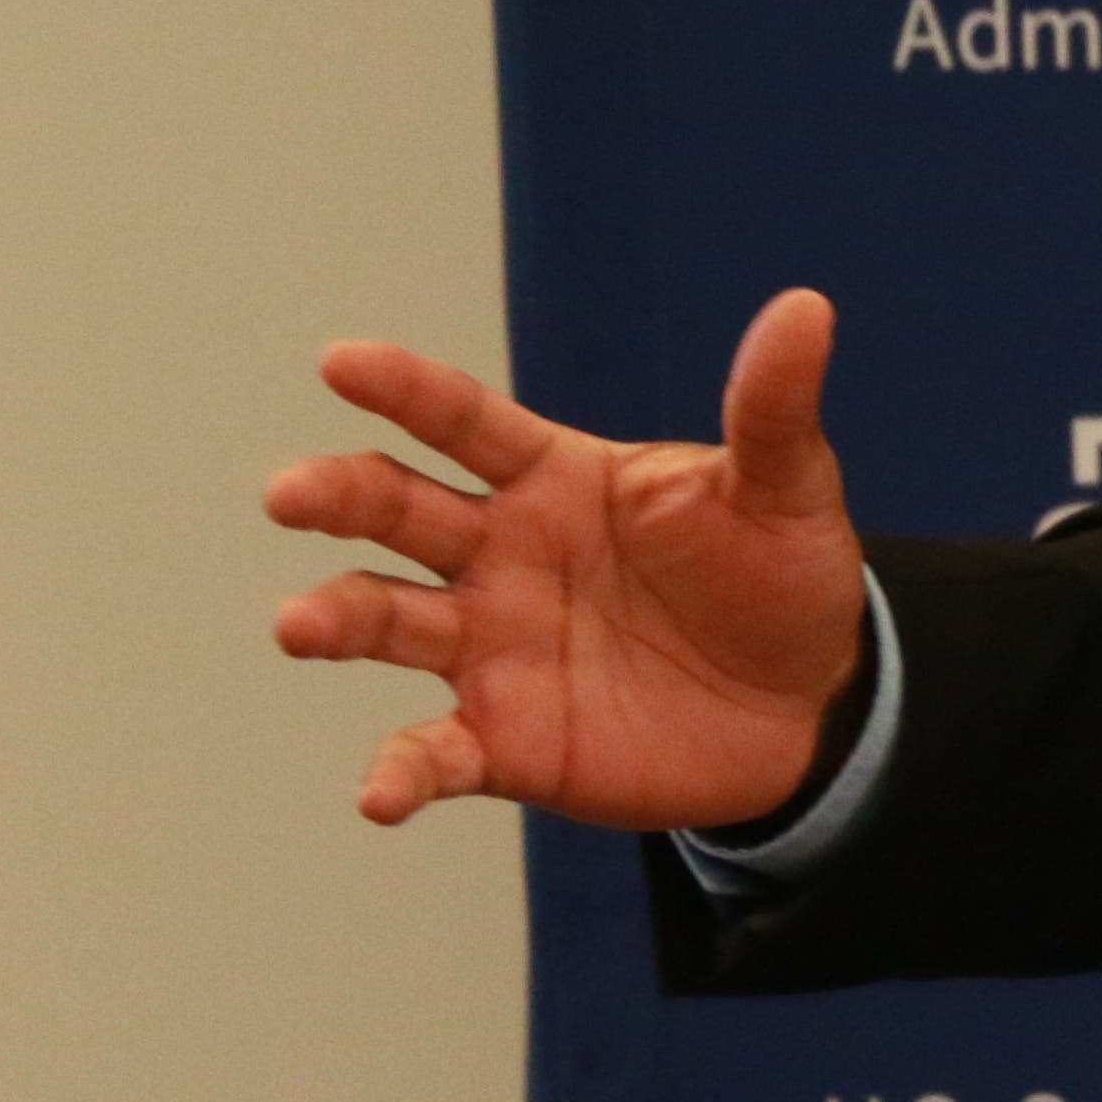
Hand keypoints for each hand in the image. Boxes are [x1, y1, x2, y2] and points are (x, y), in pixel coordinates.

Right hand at [265, 290, 871, 830]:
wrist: (809, 706)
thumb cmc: (779, 577)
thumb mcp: (788, 490)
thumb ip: (773, 410)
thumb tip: (808, 307)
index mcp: (556, 480)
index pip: (465, 423)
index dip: (406, 391)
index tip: (342, 363)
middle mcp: (501, 556)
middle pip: (399, 512)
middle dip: (339, 497)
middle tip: (291, 493)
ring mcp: (493, 647)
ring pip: (387, 621)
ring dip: (338, 620)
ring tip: (299, 626)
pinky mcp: (506, 739)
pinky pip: (434, 753)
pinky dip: (401, 771)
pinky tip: (382, 794)